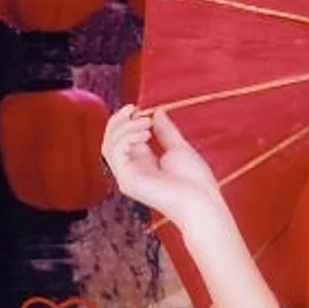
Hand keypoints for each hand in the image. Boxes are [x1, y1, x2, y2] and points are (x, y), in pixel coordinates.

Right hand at [101, 104, 224, 228]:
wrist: (200, 200)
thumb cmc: (194, 179)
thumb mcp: (177, 147)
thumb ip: (164, 130)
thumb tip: (157, 111)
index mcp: (142, 161)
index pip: (121, 137)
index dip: (125, 120)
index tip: (137, 107)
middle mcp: (131, 168)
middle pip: (109, 140)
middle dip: (118, 121)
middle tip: (134, 109)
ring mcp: (127, 176)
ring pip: (108, 146)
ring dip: (124, 128)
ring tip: (146, 123)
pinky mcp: (127, 181)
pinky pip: (114, 154)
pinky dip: (126, 138)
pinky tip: (146, 134)